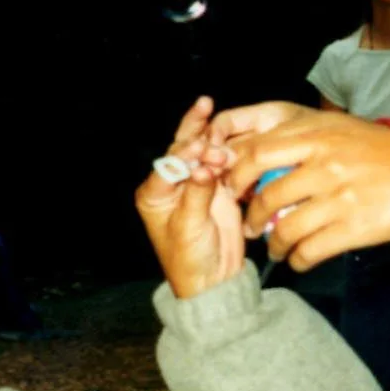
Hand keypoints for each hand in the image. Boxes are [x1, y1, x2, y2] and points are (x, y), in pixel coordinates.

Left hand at [135, 97, 245, 297]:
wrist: (214, 280)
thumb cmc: (190, 260)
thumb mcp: (189, 228)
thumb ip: (196, 195)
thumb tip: (204, 168)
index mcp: (154, 194)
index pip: (167, 164)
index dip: (183, 152)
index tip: (199, 145)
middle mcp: (171, 185)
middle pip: (181, 151)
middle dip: (195, 133)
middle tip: (207, 109)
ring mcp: (195, 184)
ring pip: (202, 153)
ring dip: (212, 138)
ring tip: (222, 123)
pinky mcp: (216, 188)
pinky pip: (220, 164)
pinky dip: (227, 151)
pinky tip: (235, 135)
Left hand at [214, 102, 389, 271]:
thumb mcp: (346, 129)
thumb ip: (307, 139)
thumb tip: (267, 158)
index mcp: (318, 133)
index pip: (255, 152)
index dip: (235, 174)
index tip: (233, 188)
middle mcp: (324, 162)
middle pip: (264, 193)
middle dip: (249, 215)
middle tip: (248, 225)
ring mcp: (339, 196)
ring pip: (283, 228)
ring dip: (273, 244)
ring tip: (275, 249)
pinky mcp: (355, 228)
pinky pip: (310, 251)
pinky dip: (298, 260)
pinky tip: (300, 260)